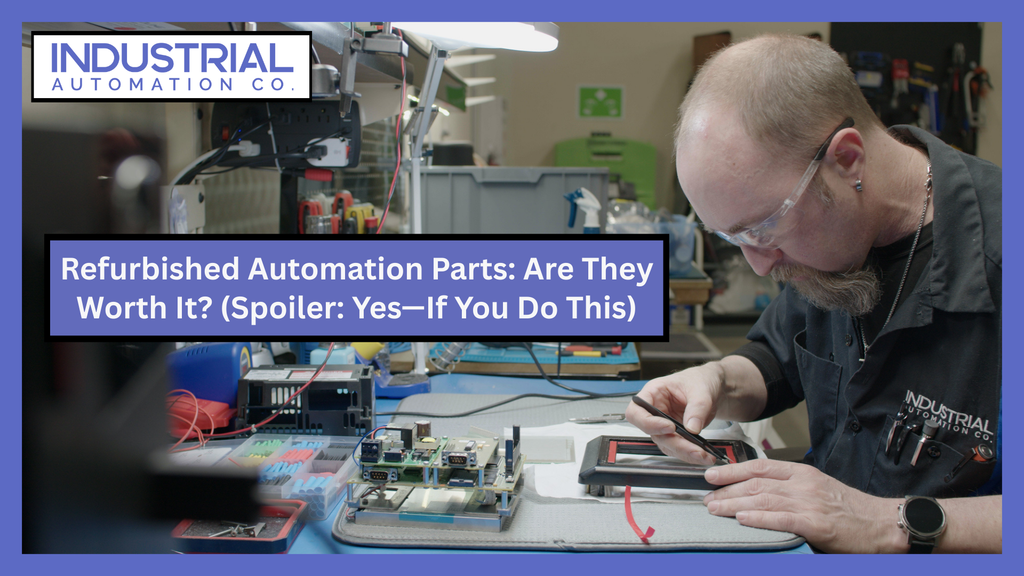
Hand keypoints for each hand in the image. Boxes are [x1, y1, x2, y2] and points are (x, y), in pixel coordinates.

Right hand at [625, 364, 723, 464]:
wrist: (712, 388)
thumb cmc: (700, 380)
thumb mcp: (701, 390)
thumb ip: (697, 407)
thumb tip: (692, 428)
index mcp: (653, 393)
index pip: (636, 412)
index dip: (648, 423)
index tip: (669, 427)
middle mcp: (655, 411)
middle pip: (653, 434)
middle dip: (675, 444)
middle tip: (695, 450)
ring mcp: (664, 425)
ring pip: (666, 444)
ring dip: (684, 452)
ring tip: (703, 455)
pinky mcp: (675, 435)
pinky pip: (678, 448)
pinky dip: (690, 454)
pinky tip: (703, 455)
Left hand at [703, 459, 902, 552]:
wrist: (883, 523)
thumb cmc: (851, 508)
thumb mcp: (818, 488)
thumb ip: (791, 487)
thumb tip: (760, 491)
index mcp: (803, 473)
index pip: (760, 466)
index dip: (732, 469)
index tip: (712, 474)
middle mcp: (803, 484)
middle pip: (756, 482)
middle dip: (727, 490)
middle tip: (706, 497)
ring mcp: (809, 503)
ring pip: (763, 499)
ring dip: (734, 504)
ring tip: (715, 509)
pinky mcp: (816, 524)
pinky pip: (781, 519)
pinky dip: (758, 518)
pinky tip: (742, 519)